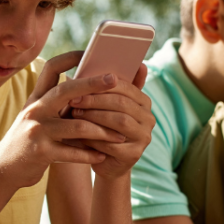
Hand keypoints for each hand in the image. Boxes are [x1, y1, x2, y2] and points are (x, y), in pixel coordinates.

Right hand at [0, 52, 128, 188]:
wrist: (4, 169)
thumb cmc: (29, 142)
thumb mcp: (38, 117)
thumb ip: (57, 105)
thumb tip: (88, 91)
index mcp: (36, 98)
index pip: (51, 68)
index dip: (70, 57)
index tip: (89, 52)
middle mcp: (35, 110)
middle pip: (66, 90)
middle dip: (92, 84)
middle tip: (114, 80)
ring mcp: (36, 130)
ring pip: (77, 125)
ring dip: (102, 131)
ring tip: (119, 136)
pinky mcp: (40, 152)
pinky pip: (72, 152)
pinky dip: (89, 154)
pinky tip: (102, 155)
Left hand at [65, 63, 155, 179]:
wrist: (104, 162)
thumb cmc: (102, 128)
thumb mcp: (105, 107)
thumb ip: (109, 87)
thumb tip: (108, 62)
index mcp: (144, 101)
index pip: (125, 87)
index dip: (101, 85)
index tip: (78, 83)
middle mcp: (149, 118)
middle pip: (122, 103)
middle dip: (95, 100)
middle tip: (73, 100)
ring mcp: (144, 137)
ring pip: (119, 121)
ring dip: (94, 117)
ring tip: (74, 114)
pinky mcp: (135, 155)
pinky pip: (113, 143)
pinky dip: (94, 137)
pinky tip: (78, 134)